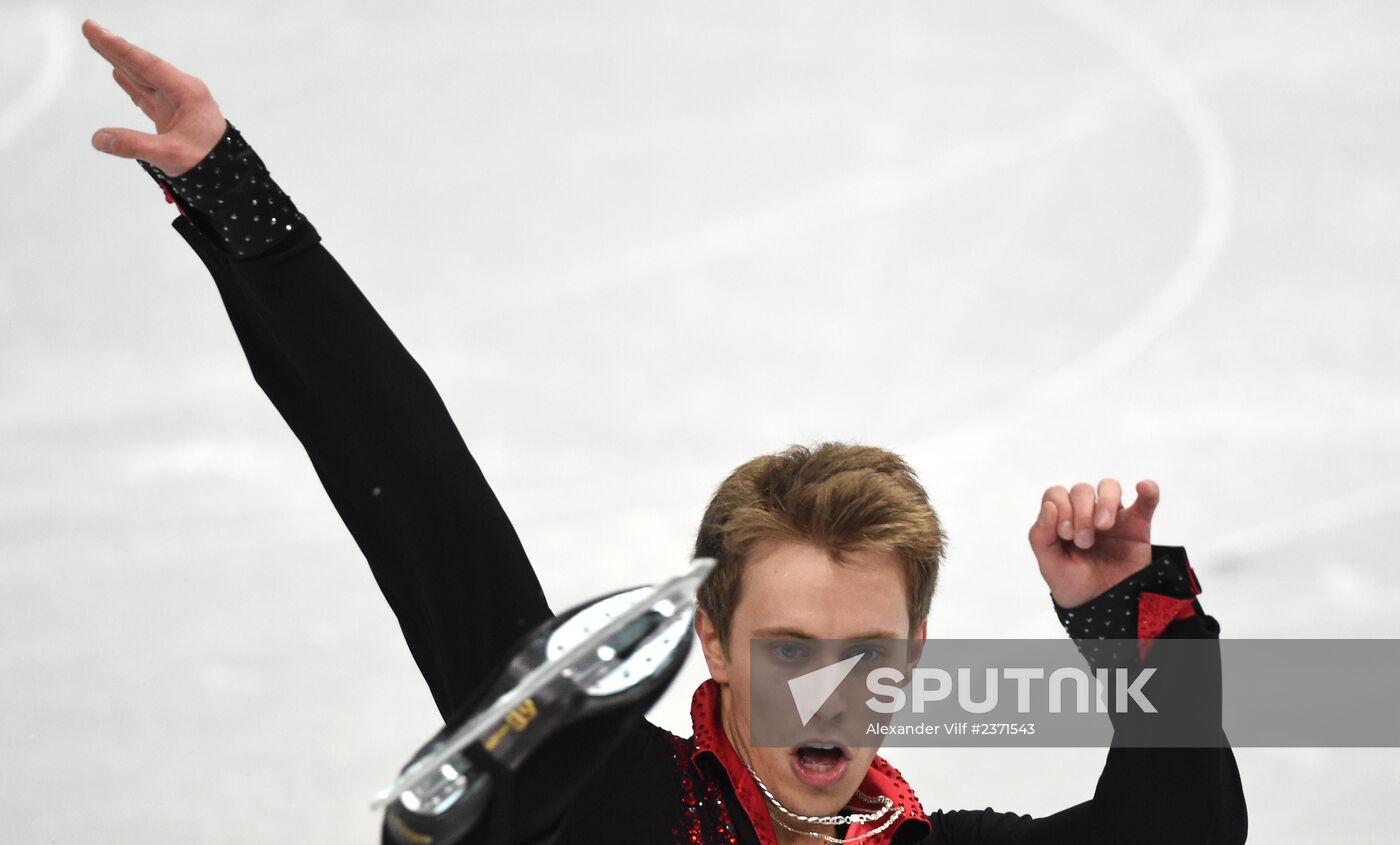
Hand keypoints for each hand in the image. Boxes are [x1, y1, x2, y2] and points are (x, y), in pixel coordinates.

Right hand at [83, 19, 225, 176]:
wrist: (231, 179)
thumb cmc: (210, 163)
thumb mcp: (171, 155)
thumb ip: (134, 145)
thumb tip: (99, 138)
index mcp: (187, 93)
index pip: (148, 65)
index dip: (119, 49)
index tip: (96, 31)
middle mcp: (183, 94)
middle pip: (144, 66)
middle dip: (116, 49)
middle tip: (90, 29)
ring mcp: (178, 105)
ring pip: (145, 79)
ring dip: (121, 63)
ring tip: (100, 46)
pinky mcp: (174, 118)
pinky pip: (148, 95)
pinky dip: (132, 84)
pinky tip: (120, 75)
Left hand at [1028, 478, 1158, 607]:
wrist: (1104, 607)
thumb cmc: (1073, 584)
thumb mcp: (1049, 566)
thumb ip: (1040, 536)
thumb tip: (1049, 506)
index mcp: (1062, 519)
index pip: (1056, 495)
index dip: (1060, 509)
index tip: (1064, 535)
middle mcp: (1086, 513)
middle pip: (1082, 490)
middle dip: (1081, 513)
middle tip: (1084, 542)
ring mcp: (1113, 517)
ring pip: (1109, 487)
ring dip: (1105, 501)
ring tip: (1104, 526)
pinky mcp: (1138, 525)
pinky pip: (1147, 499)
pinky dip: (1148, 490)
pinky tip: (1142, 488)